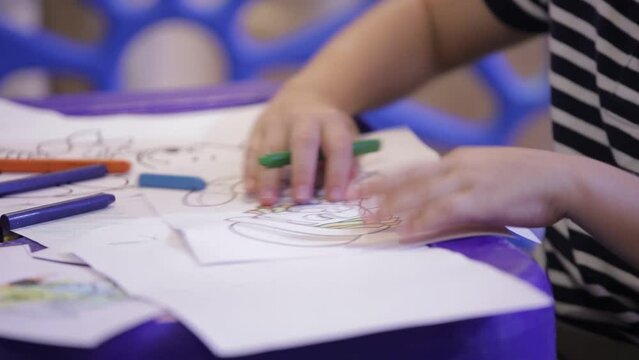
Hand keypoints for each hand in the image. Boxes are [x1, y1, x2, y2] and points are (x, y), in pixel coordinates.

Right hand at [244, 90, 358, 205]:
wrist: (304, 97)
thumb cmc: (329, 130)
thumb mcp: (348, 138)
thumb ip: (349, 164)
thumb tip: (347, 192)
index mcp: (330, 122)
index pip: (337, 146)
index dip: (337, 172)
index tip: (335, 199)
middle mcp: (303, 118)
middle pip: (302, 143)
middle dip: (302, 172)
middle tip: (301, 199)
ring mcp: (277, 121)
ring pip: (272, 148)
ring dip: (269, 177)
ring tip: (268, 201)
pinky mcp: (258, 127)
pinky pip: (253, 150)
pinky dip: (251, 171)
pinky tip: (252, 190)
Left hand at [348, 147, 576, 234]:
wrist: (562, 179)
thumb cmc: (526, 181)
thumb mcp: (486, 177)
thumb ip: (460, 190)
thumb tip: (436, 207)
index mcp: (458, 160)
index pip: (414, 169)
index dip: (386, 179)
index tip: (362, 187)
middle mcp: (457, 166)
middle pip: (409, 179)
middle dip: (379, 191)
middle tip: (352, 202)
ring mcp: (468, 180)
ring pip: (421, 193)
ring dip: (392, 207)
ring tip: (369, 219)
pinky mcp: (481, 199)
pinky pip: (444, 211)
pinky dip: (422, 221)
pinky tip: (405, 231)